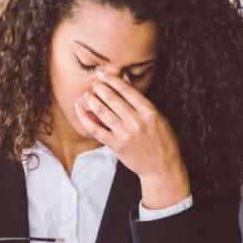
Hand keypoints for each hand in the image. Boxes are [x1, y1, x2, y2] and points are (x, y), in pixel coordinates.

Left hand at [74, 70, 190, 209]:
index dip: (113, 80)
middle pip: (112, 99)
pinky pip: (96, 129)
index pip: (127, 90)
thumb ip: (142, 101)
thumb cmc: (162, 140)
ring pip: (102, 112)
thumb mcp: (159, 117)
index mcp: (149, 112)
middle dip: (100, 88)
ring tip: (87, 94)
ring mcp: (125, 134)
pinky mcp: (116, 145)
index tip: (104, 74)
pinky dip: (85, 118)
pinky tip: (80, 109)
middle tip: (94, 82)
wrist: (162, 168)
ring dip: (92, 100)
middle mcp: (136, 121)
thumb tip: (126, 81)